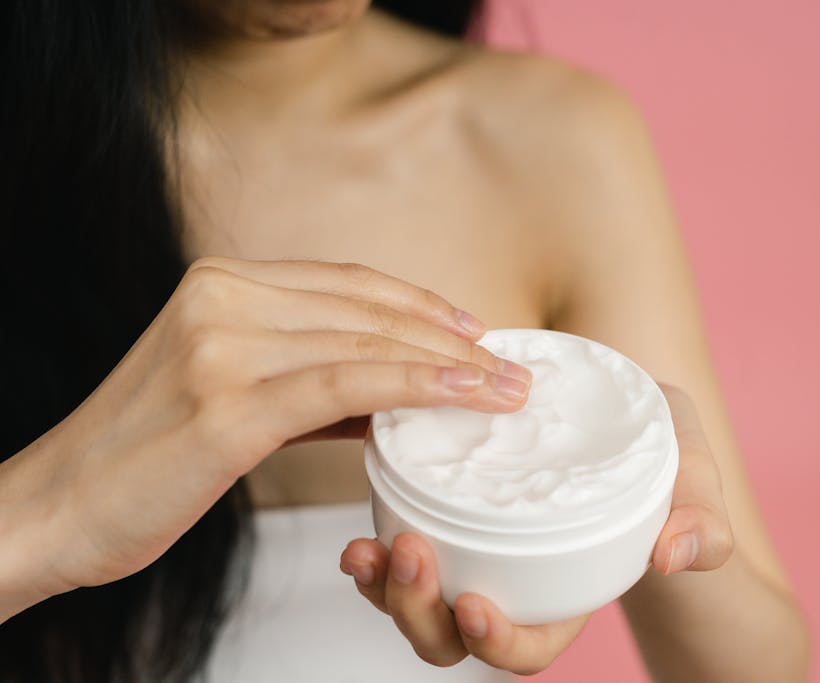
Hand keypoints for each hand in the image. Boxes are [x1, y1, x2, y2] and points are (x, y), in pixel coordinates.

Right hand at [0, 258, 530, 617]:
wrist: (53, 508)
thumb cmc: (143, 459)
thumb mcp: (229, 396)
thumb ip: (306, 381)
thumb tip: (390, 391)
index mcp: (220, 283)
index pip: (348, 283)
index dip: (421, 305)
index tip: (475, 333)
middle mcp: (221, 297)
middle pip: (366, 308)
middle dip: (450, 338)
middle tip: (509, 368)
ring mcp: (220, 344)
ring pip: (365, 341)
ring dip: (447, 366)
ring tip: (503, 390)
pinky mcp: (226, 402)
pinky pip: (343, 384)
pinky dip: (411, 386)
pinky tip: (458, 397)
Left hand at [338, 385, 731, 674]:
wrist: (631, 434)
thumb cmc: (666, 466)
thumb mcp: (696, 483)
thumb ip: (700, 520)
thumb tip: (675, 550)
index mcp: (570, 595)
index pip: (528, 645)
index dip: (497, 641)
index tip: (475, 606)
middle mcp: (514, 589)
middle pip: (450, 636)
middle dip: (418, 612)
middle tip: (409, 554)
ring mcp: (475, 560)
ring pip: (413, 603)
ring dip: (383, 586)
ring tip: (364, 550)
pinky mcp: (448, 522)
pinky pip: (403, 553)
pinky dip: (377, 552)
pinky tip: (362, 530)